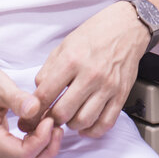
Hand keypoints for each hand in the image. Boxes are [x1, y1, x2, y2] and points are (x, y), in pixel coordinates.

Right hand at [0, 58, 62, 157]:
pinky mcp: (0, 144)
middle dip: (47, 149)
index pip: (23, 155)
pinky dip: (37, 144)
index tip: (50, 119)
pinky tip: (42, 125)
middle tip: (56, 125)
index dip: (42, 140)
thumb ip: (17, 99)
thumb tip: (34, 109)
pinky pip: (22, 155)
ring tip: (52, 125)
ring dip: (44, 149)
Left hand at [19, 2, 146, 138]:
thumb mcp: (65, 45)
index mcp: (72, 60)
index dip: (34, 110)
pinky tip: (85, 125)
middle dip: (52, 119)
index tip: (31, 116)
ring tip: (69, 116)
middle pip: (63, 113)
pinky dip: (92, 130)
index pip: (45, 95)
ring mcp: (108, 86)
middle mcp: (90, 74)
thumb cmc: (95, 34)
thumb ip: (49, 70)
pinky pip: (106, 123)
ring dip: (71, 124)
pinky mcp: (121, 94)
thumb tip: (39, 94)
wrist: (127, 26)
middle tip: (51, 117)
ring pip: (83, 121)